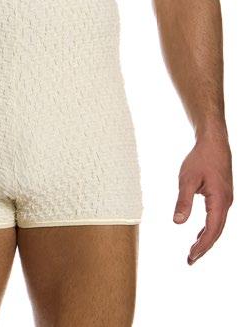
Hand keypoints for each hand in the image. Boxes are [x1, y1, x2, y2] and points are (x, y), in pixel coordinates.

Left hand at [173, 132, 232, 264]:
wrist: (213, 142)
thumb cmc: (200, 158)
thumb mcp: (187, 179)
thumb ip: (183, 201)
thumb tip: (178, 222)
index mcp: (220, 201)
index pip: (212, 230)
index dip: (201, 246)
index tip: (190, 257)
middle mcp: (226, 203)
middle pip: (216, 232)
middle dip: (203, 247)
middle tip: (190, 260)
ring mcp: (226, 200)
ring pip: (217, 225)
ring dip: (206, 239)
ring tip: (193, 251)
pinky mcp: (222, 196)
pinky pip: (217, 217)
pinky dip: (208, 228)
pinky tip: (199, 234)